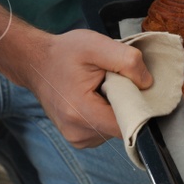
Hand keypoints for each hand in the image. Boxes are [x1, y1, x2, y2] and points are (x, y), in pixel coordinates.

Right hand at [23, 29, 153, 148]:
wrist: (35, 62)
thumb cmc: (64, 53)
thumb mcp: (97, 45)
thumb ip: (127, 61)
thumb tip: (147, 83)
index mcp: (81, 113)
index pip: (128, 124)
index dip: (138, 105)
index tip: (133, 86)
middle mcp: (78, 134)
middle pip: (122, 127)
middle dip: (124, 104)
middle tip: (111, 81)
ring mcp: (77, 139)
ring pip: (114, 129)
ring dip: (114, 109)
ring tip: (100, 88)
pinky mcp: (78, 137)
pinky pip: (104, 129)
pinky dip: (105, 113)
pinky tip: (94, 97)